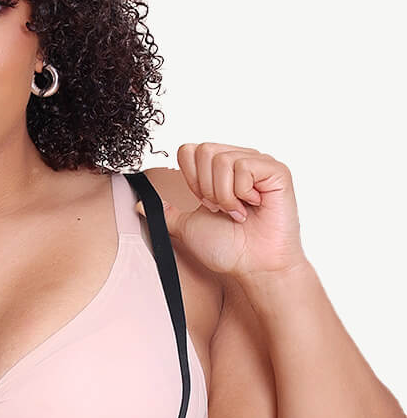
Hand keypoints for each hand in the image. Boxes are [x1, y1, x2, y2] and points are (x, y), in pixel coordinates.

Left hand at [136, 143, 306, 279]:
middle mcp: (238, 161)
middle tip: (222, 209)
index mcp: (218, 170)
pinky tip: (253, 206)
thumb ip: (166, 211)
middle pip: (203, 151)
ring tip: (238, 212)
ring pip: (221, 160)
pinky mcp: (276, 171)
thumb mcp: (186, 226)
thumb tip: (140, 203)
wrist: (253, 267)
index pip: (189, 150)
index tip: (204, 204)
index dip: (190, 180)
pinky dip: (242, 193)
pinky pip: (244, 167)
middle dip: (206, 188)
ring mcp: (258, 164)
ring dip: (224, 195)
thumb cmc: (227, 249)